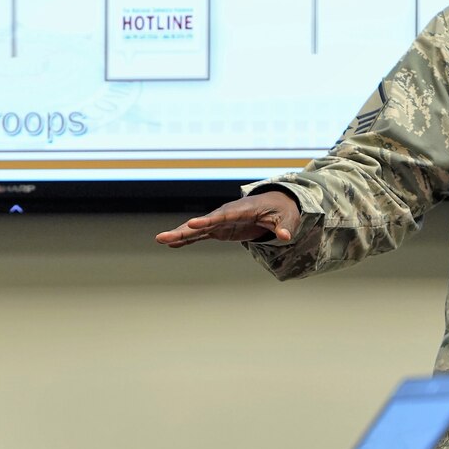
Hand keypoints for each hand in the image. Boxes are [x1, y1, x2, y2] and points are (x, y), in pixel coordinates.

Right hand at [156, 190, 302, 247]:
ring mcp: (220, 221)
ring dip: (179, 235)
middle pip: (202, 223)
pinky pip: (200, 235)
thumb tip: (285, 236)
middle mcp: (226, 214)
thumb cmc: (281, 210)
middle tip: (163, 237)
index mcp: (242, 209)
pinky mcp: (219, 229)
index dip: (207, 220)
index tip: (192, 224)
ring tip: (161, 240)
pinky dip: (186, 239)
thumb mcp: (287, 218)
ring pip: (197, 229)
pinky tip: (171, 244)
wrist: (275, 204)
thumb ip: (284, 227)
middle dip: (184, 229)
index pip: (223, 216)